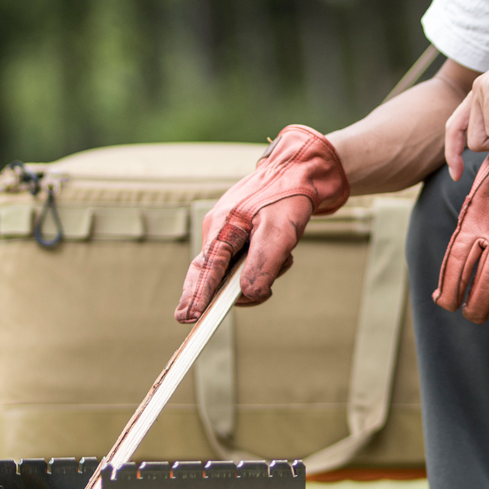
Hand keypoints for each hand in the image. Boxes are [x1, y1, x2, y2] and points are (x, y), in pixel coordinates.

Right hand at [175, 126, 349, 321]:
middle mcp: (218, 229)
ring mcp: (228, 232)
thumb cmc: (289, 195)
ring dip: (260, 274)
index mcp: (222, 226)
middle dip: (232, 292)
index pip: (205, 268)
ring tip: (286, 258)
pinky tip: (284, 253)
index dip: (196, 296)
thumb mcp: (281, 231)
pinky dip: (265, 264)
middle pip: (215, 274)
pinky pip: (246, 261)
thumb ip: (264, 264)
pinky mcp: (240, 234)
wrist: (300, 169)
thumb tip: (248, 294)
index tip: (187, 319)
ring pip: (234, 270)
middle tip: (232, 310)